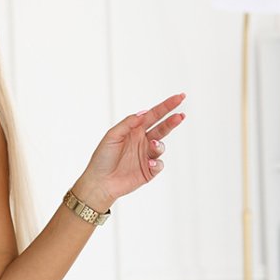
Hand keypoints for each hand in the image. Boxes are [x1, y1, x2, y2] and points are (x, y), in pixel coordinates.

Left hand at [75, 92, 186, 209]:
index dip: (167, 106)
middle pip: (162, 128)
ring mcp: (146, 156)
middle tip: (180, 116)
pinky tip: (150, 163)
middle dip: (172, 121)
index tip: (180, 97)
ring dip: (159, 145)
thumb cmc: (102, 158)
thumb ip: (127, 124)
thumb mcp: (112, 136)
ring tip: (152, 145)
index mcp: (135, 130)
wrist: (99, 182)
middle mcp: (143, 141)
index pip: (154, 115)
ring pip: (161, 146)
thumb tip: (143, 113)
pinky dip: (156, 163)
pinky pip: (159, 165)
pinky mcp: (148, 171)